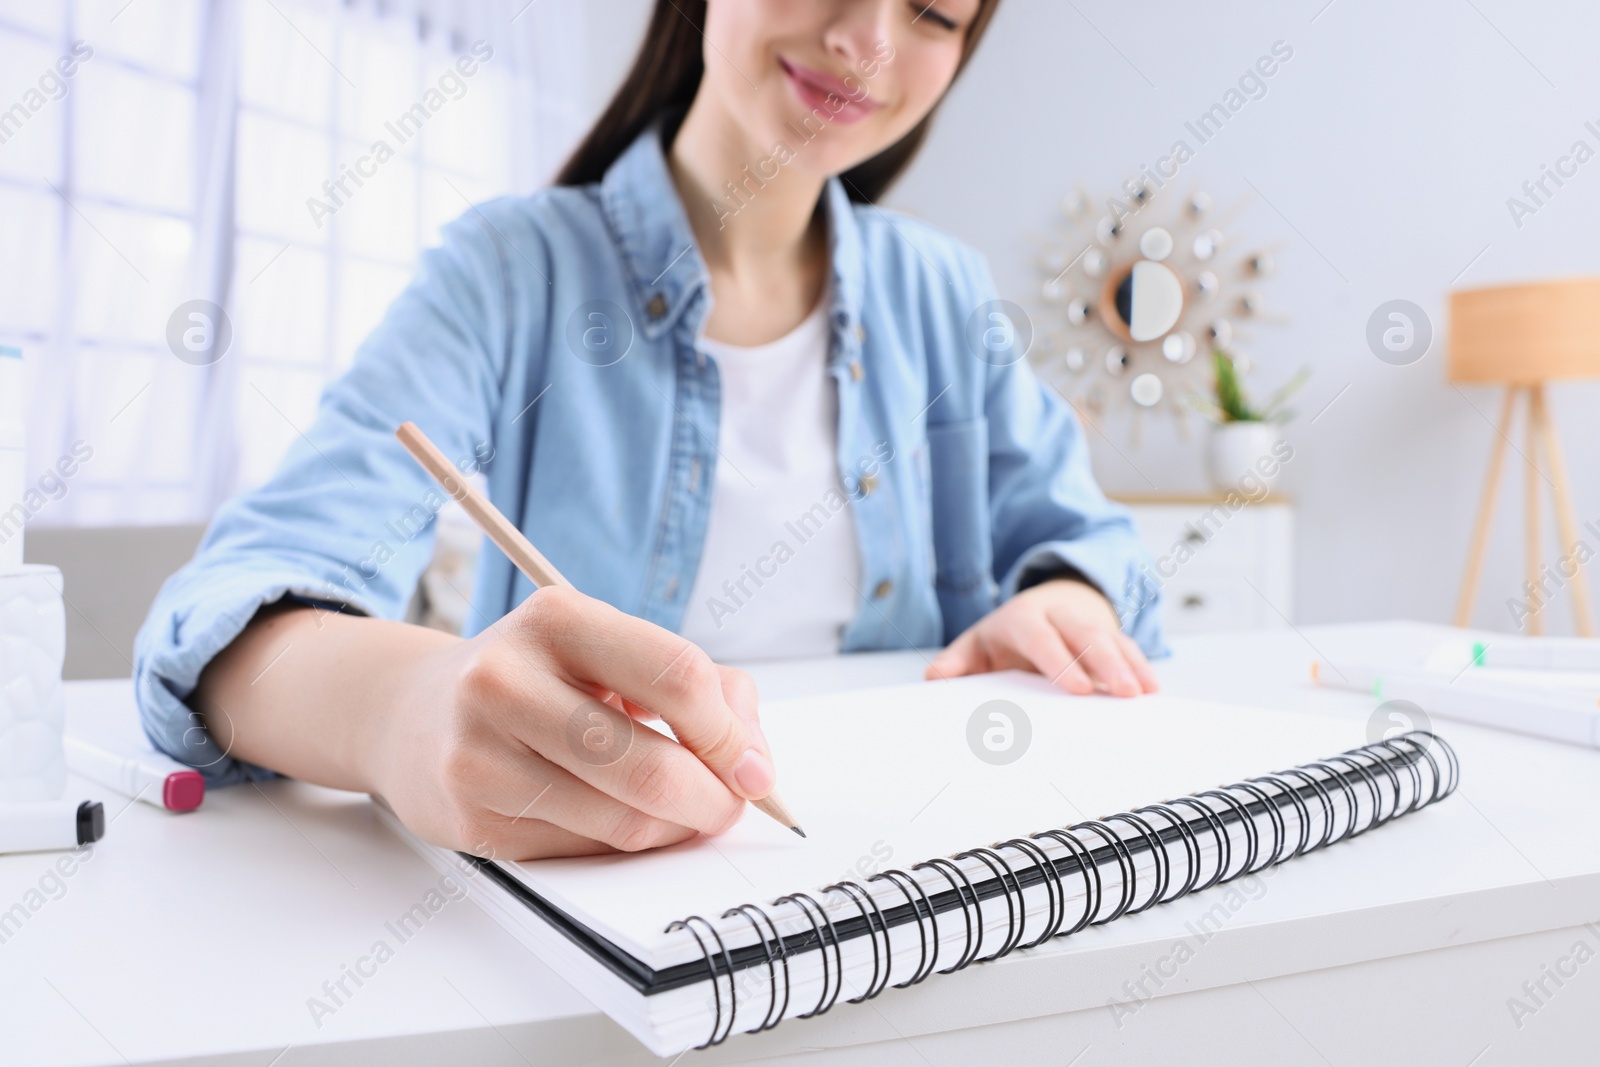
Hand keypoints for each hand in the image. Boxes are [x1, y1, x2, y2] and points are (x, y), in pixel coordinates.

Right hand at [370, 586, 774, 860]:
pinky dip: (620, 842)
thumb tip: (755, 762)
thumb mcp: (610, 649)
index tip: (752, 766)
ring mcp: (479, 754)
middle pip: (652, 766)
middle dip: (712, 800)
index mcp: (556, 619)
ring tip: (676, 811)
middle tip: (728, 805)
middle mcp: (504, 680)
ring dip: (672, 829)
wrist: (413, 714)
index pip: (677, 677)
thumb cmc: (538, 678)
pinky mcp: (470, 819)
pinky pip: (583, 850)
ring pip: (622, 821)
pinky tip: (611, 814)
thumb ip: (702, 687)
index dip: (731, 734)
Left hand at [925, 579, 1158, 696]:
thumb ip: (957, 662)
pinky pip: (1127, 645)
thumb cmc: (1006, 636)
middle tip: (1122, 692)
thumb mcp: (978, 644)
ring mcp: (1086, 622)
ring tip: (1143, 693)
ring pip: (1111, 638)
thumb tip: (934, 680)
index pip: (1041, 636)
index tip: (1077, 687)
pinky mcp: (1109, 633)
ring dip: (1128, 664)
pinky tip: (1153, 688)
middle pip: (1084, 633)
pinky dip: (1141, 665)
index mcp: (1023, 618)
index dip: (1059, 660)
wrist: (1043, 605)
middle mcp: (1058, 615)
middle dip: (1104, 662)